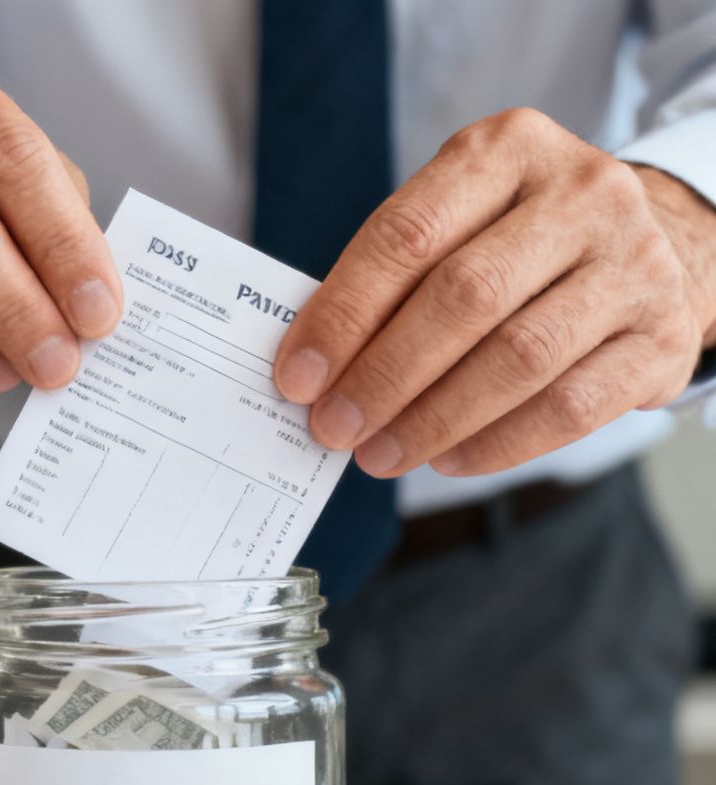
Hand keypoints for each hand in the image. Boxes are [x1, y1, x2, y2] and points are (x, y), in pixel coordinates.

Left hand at [278, 108, 715, 477]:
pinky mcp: (663, 335)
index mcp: (509, 149)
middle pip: (462, 297)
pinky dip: (498, 443)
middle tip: (333, 427)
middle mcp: (582, 195)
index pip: (407, 235)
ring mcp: (634, 263)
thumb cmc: (519, 239)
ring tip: (379, 454)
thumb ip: (393, 273)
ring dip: (433, 419)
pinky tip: (447, 459)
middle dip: (383, 375)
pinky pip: (571, 407)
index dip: (343, 313)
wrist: (655, 241)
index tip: (297, 377)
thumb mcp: (460, 218)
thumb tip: (314, 364)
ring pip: (518, 357)